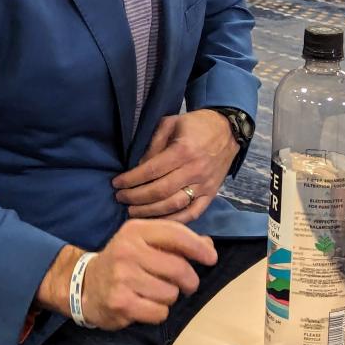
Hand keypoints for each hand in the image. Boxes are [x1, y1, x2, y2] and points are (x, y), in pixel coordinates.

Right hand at [82, 219, 216, 329]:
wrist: (86, 284)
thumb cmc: (124, 261)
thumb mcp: (144, 242)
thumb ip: (175, 241)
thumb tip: (208, 246)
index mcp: (136, 230)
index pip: (176, 234)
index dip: (198, 247)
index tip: (211, 258)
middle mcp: (128, 250)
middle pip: (179, 268)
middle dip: (189, 280)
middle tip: (186, 284)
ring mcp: (122, 276)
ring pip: (171, 293)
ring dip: (169, 297)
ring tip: (154, 292)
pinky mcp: (121, 302)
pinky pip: (160, 312)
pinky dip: (158, 312)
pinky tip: (144, 304)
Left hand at [112, 110, 237, 222]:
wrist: (228, 131)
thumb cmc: (196, 125)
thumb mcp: (171, 123)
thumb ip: (153, 143)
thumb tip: (138, 165)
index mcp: (183, 151)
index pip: (151, 170)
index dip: (131, 179)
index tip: (116, 184)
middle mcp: (194, 170)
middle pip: (160, 191)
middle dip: (136, 197)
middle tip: (120, 198)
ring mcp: (205, 185)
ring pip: (174, 205)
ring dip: (150, 212)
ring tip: (132, 211)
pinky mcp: (211, 195)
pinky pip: (192, 214)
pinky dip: (174, 221)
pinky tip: (157, 221)